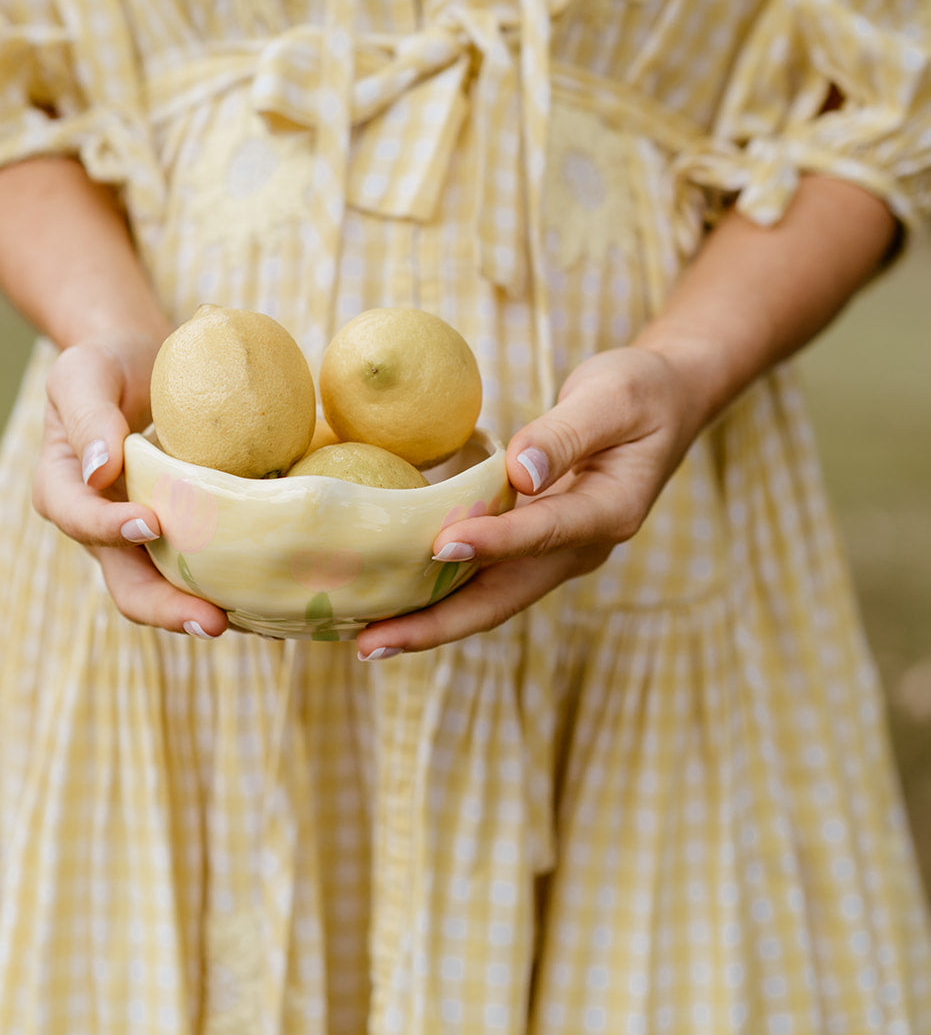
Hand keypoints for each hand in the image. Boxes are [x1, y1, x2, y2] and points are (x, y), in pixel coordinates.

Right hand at [32, 331, 228, 637]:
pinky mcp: (186, 535)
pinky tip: (275, 598)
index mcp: (63, 489)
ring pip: (171, 590)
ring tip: (253, 622)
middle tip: (212, 622)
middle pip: (128, 584)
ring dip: (206, 610)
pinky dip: (235, 586)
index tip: (150, 524)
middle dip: (168, 609)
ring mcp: (145, 539)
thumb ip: (87, 415)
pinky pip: (206, 569)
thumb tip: (98, 471)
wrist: (142, 362)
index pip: (81, 519)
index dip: (110, 529)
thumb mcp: (83, 373)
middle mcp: (102, 528)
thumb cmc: (107, 363)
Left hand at [355, 345, 702, 657]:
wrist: (667, 403)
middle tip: (372, 643)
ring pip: (489, 597)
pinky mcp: (535, 543)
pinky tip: (394, 597)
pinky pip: (485, 576)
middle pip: (505, 597)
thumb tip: (518, 473)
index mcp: (609, 513)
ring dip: (430, 619)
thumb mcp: (612, 398)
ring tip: (367, 637)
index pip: (543, 533)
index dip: (493, 542)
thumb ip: (564, 435)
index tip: (441, 546)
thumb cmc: (640, 392)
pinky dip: (440, 590)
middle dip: (439, 624)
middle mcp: (581, 547)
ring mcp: (557, 551)